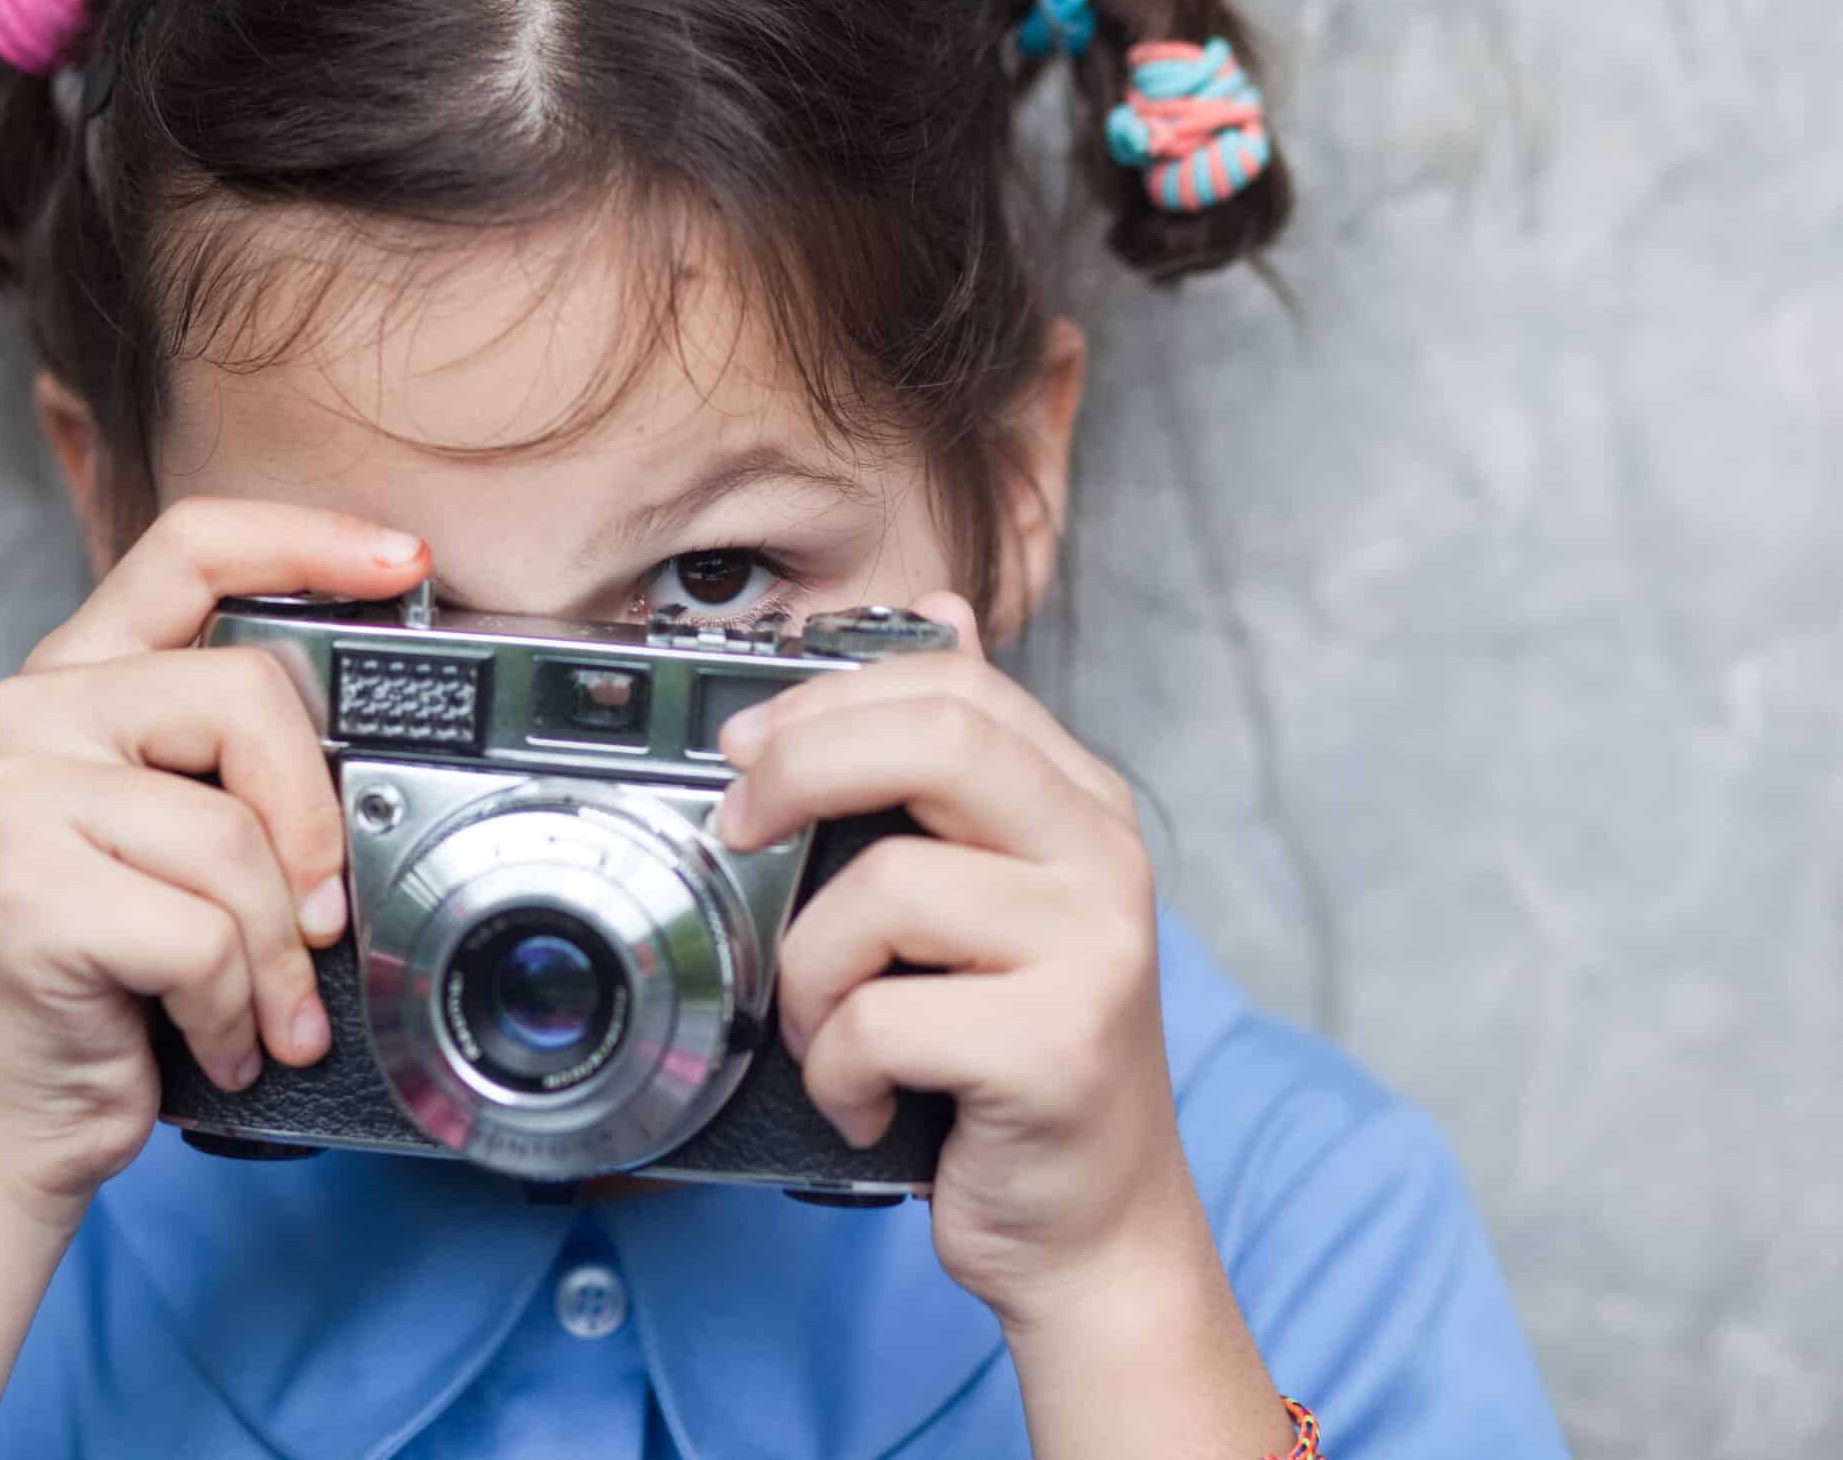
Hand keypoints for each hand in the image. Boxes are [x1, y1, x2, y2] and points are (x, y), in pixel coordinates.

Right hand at [0, 496, 431, 1225]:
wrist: (14, 1118)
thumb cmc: (123, 979)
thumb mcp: (196, 847)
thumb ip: (253, 771)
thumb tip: (389, 749)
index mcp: (84, 677)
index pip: (192, 545)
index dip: (307, 537)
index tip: (407, 562)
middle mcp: (33, 712)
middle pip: (247, 694)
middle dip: (316, 824)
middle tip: (324, 920)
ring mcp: (13, 794)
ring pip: (233, 836)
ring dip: (277, 954)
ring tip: (262, 1010)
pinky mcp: (19, 887)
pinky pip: (203, 934)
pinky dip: (236, 1007)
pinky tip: (216, 1039)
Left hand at [710, 592, 1194, 1326]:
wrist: (1094, 1228)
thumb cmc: (1012, 1060)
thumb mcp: (987, 898)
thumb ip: (951, 775)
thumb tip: (934, 614)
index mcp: (1080, 805)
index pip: (956, 685)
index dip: (829, 698)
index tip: (745, 749)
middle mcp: (1105, 858)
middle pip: (938, 738)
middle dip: (800, 768)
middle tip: (736, 826)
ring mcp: (1094, 950)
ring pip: (884, 890)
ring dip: (809, 975)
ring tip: (828, 1031)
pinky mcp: (1061, 1047)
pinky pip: (883, 1019)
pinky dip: (837, 1070)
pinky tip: (867, 1098)